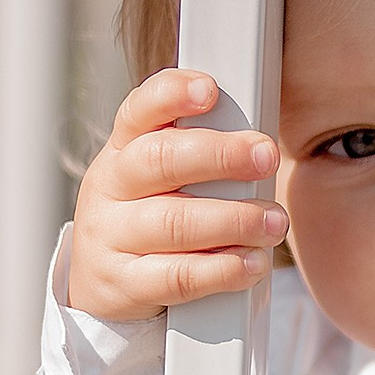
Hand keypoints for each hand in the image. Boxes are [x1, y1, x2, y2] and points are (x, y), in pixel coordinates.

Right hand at [66, 68, 288, 322]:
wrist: (100, 284)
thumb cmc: (148, 217)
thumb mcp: (158, 178)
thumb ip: (199, 154)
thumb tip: (260, 144)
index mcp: (122, 150)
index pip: (138, 111)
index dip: (171, 95)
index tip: (209, 89)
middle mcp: (110, 187)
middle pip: (160, 160)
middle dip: (220, 155)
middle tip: (266, 157)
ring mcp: (111, 236)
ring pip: (173, 222)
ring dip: (234, 220)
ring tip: (274, 222)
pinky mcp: (125, 284)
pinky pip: (177, 276)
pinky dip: (222, 269)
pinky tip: (252, 263)